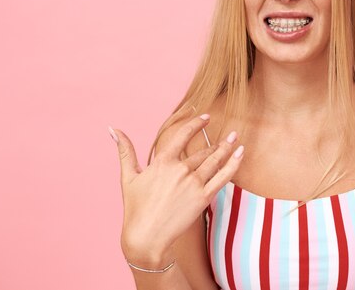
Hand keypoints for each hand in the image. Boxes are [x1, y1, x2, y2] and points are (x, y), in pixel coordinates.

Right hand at [110, 115, 243, 267]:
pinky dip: (234, 163)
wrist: (146, 237)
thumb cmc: (135, 208)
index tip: (206, 117)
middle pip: (202, 151)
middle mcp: (180, 169)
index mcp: (162, 162)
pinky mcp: (203, 197)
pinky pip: (223, 176)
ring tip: (235, 138)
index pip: (183, 135)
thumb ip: (125, 150)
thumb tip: (113, 128)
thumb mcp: (128, 177)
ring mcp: (193, 183)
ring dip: (227, 148)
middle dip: (216, 142)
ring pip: (214, 160)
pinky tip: (241, 152)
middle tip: (228, 134)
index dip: (196, 124)